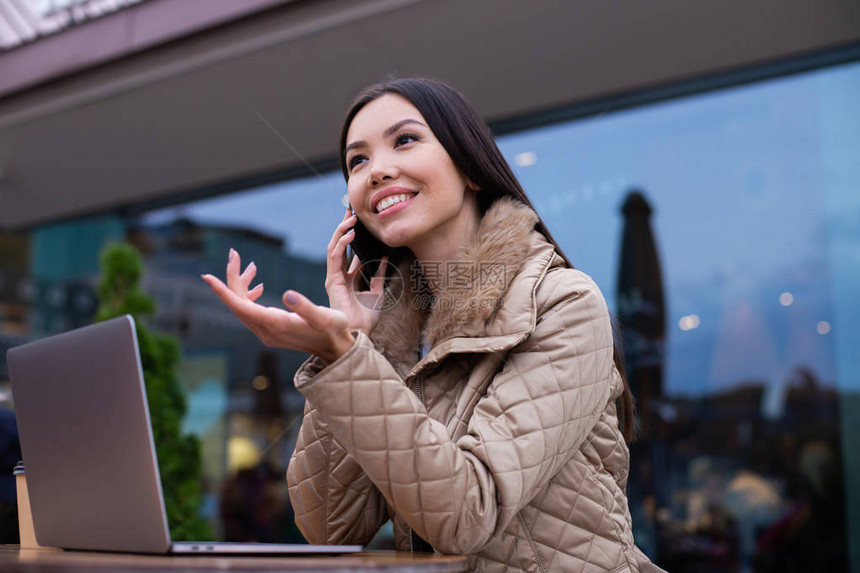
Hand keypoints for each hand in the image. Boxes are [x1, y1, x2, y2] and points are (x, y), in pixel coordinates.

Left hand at [202, 249, 354, 362]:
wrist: (336, 349)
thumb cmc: (334, 331)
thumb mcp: (324, 317)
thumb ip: (304, 307)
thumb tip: (287, 294)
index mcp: (275, 325)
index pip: (241, 306)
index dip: (223, 291)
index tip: (207, 277)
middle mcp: (266, 331)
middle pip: (238, 303)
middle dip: (233, 278)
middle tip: (233, 253)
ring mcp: (267, 332)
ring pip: (244, 306)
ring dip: (243, 285)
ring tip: (251, 265)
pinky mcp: (270, 330)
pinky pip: (251, 311)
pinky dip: (250, 295)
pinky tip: (259, 285)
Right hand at [325, 208, 388, 335]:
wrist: (360, 331)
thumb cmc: (366, 317)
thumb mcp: (377, 291)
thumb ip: (379, 274)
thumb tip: (386, 258)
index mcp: (349, 278)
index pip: (349, 252)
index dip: (353, 237)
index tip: (359, 222)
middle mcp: (339, 276)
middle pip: (339, 246)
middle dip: (344, 228)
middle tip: (351, 212)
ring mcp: (334, 277)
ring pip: (334, 248)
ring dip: (341, 231)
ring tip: (351, 218)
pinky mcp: (332, 280)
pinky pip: (334, 257)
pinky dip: (342, 243)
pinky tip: (350, 234)